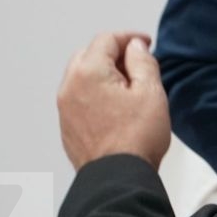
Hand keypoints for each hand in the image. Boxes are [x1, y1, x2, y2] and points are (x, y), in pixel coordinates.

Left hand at [58, 32, 170, 170]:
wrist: (117, 178)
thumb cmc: (136, 138)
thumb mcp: (151, 91)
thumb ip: (143, 61)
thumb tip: (135, 48)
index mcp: (88, 72)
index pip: (107, 39)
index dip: (130, 38)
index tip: (146, 44)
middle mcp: (70, 87)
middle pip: (89, 54)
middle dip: (113, 54)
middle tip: (138, 64)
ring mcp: (65, 108)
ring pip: (82, 77)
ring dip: (103, 74)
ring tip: (129, 88)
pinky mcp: (67, 127)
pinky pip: (79, 99)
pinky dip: (95, 93)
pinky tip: (116, 108)